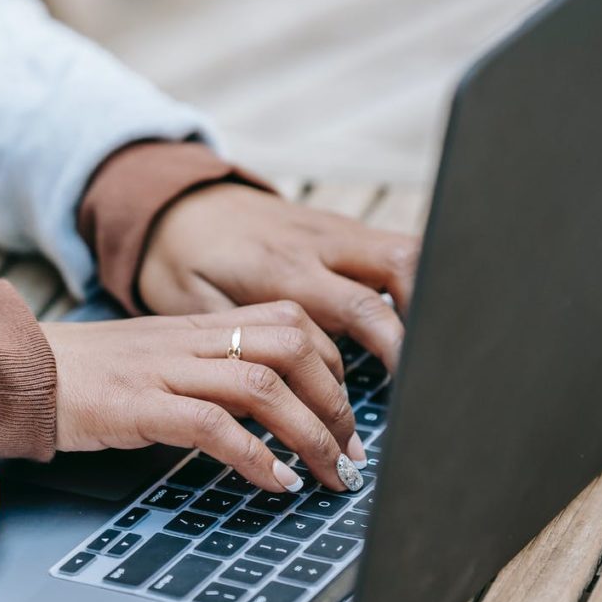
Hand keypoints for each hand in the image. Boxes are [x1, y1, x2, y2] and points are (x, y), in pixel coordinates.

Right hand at [42, 303, 367, 491]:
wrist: (14, 370)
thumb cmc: (83, 375)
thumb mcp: (156, 357)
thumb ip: (206, 369)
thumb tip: (265, 408)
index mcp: (197, 325)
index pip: (290, 321)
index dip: (333, 365)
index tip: (348, 413)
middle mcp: (188, 340)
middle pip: (291, 347)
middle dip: (336, 402)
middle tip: (351, 452)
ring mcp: (164, 370)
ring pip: (263, 387)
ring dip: (310, 435)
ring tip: (328, 474)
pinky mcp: (138, 405)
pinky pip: (213, 426)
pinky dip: (256, 458)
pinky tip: (276, 482)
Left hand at [138, 184, 420, 368]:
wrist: (177, 205)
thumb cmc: (181, 262)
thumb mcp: (193, 307)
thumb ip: (241, 342)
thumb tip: (276, 397)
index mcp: (284, 270)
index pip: (361, 307)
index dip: (395, 349)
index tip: (407, 388)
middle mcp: (318, 244)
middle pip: (401, 267)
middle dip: (424, 318)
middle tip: (424, 372)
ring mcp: (333, 231)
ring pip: (405, 251)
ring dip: (425, 297)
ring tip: (424, 351)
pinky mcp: (338, 228)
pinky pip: (389, 249)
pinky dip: (408, 284)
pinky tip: (410, 321)